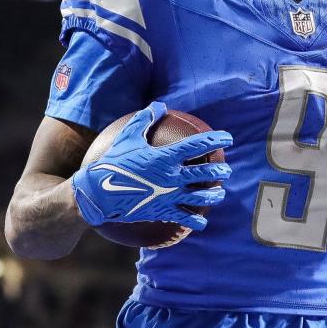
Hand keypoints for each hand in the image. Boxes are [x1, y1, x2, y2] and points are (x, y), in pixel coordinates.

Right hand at [71, 102, 232, 229]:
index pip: (198, 146)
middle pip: (205, 173)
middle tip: (226, 170)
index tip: (228, 138)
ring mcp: (169, 196)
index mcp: (166, 157)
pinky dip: (196, 221)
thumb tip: (160, 105)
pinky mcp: (162, 212)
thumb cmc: (113, 162)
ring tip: (219, 193)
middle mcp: (172, 176)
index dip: (215, 140)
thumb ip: (145, 119)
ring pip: (200, 197)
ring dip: (214, 195)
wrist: (98, 193)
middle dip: (220, 172)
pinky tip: (202, 222)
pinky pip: (185, 218)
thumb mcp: (128, 137)